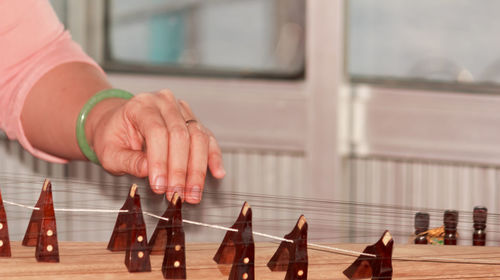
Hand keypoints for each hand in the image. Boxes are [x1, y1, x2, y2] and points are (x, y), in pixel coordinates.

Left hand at [86, 89, 224, 202]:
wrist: (117, 123)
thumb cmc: (112, 137)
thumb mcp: (110, 152)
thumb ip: (128, 161)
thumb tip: (148, 172)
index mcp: (142, 105)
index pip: (157, 132)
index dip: (160, 161)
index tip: (160, 187)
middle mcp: (165, 103)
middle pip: (181, 135)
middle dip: (180, 170)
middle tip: (178, 194)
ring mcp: (182, 110)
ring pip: (198, 137)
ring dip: (197, 169)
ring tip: (193, 193)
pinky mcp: (193, 122)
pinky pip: (208, 139)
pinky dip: (213, 157)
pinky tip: (217, 173)